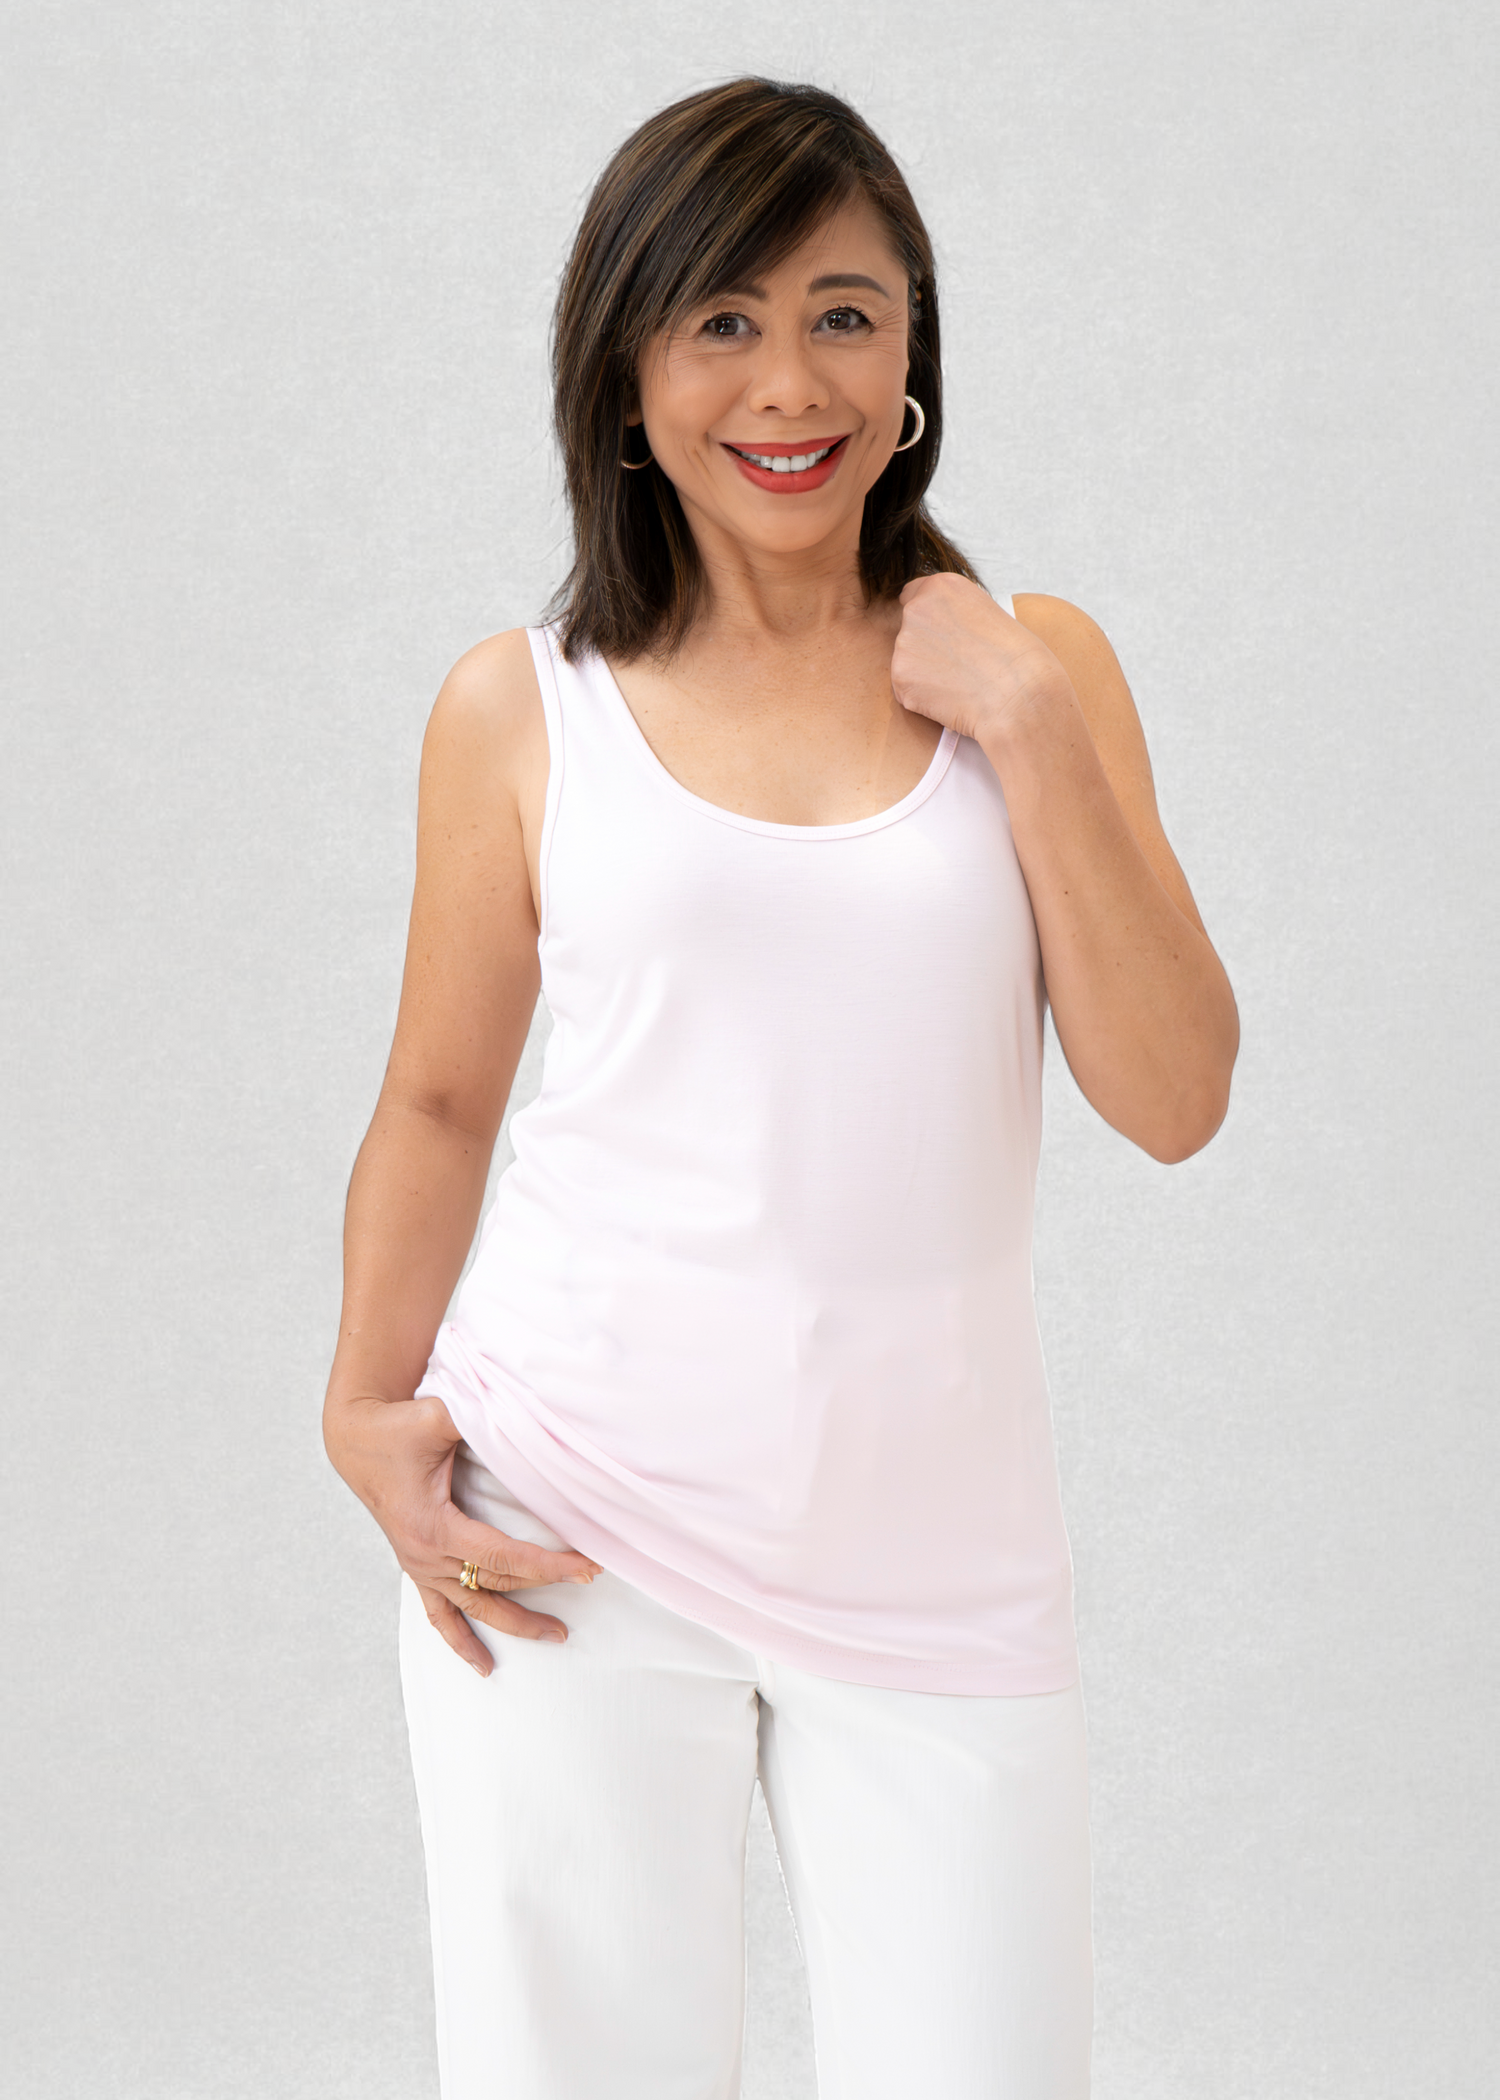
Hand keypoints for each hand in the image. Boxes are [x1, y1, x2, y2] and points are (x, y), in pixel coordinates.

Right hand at [325, 1390, 601, 1675]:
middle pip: (497, 1580)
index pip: (505, 1556)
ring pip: (474, 1606)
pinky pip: (439, 1615)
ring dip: (515, 1624)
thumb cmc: (398, 1428)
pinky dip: (461, 1640)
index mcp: (434, 1527)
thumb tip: (516, 1407)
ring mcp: (420, 1566)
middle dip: (547, 1583)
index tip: (586, 1565)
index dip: (549, 1564)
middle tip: (591, 1579)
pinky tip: (482, 1665)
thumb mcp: (436, 1417)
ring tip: (555, 1636)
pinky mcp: (416, 1566)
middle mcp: (426, 1555)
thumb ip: (473, 1415)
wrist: (356, 1440)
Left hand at [890, 574, 1068, 744]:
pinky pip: (907, 690)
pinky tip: (952, 699)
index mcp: (941, 586)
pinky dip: (923, 699)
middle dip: (925, 648)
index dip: (930, 620)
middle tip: (959, 666)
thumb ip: (955, 613)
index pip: (913, 596)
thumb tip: (939, 629)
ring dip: (925, 675)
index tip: (945, 636)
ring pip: (907, 662)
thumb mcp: (988, 613)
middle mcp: (916, 609)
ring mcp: (905, 644)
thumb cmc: (1017, 658)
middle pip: (908, 630)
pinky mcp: (900, 677)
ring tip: (961, 683)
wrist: (1019, 695)